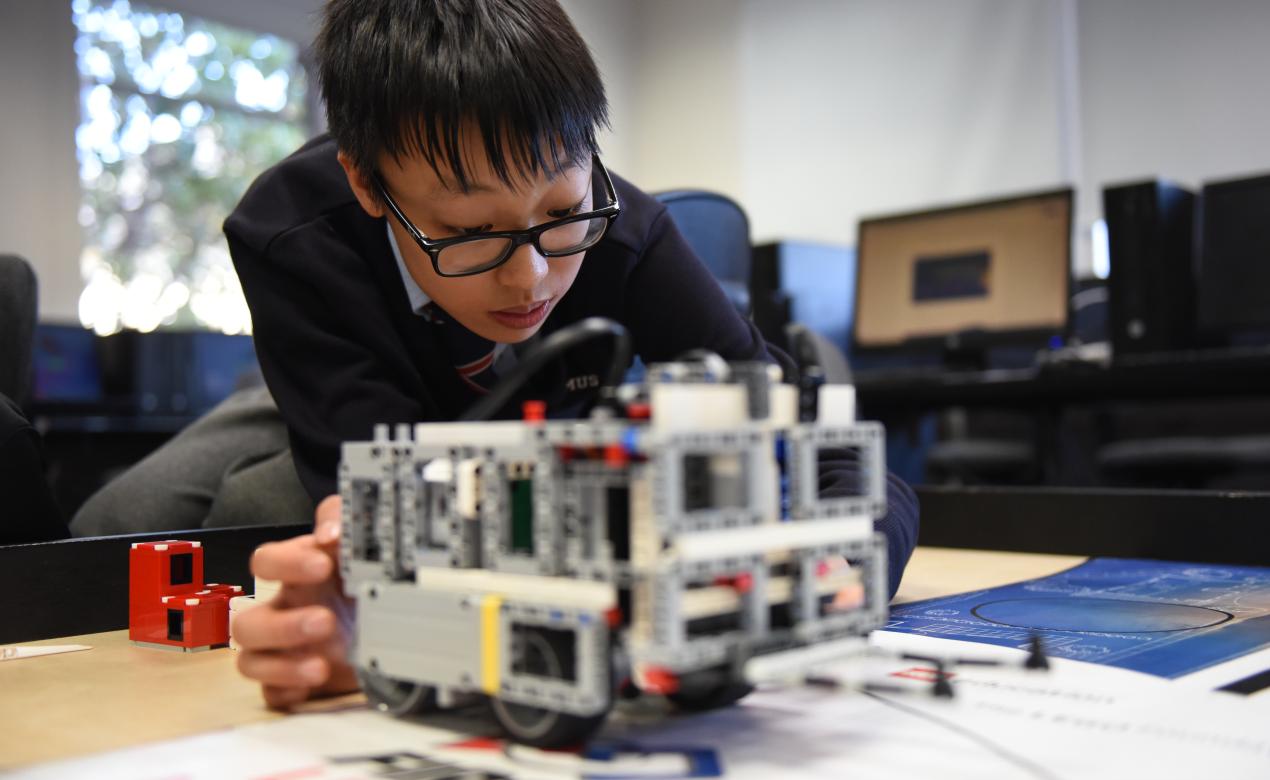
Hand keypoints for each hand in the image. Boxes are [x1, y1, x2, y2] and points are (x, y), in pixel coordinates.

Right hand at [234, 494, 359, 708]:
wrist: (395, 625)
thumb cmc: (366, 581)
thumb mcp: (360, 545)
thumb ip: (342, 521)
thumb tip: (330, 533)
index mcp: (295, 575)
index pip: (265, 562)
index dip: (287, 563)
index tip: (323, 566)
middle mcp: (282, 611)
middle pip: (245, 621)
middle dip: (283, 626)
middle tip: (326, 622)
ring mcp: (283, 651)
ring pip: (249, 662)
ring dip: (281, 666)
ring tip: (320, 666)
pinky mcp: (295, 683)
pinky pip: (271, 695)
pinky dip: (288, 691)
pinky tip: (313, 685)